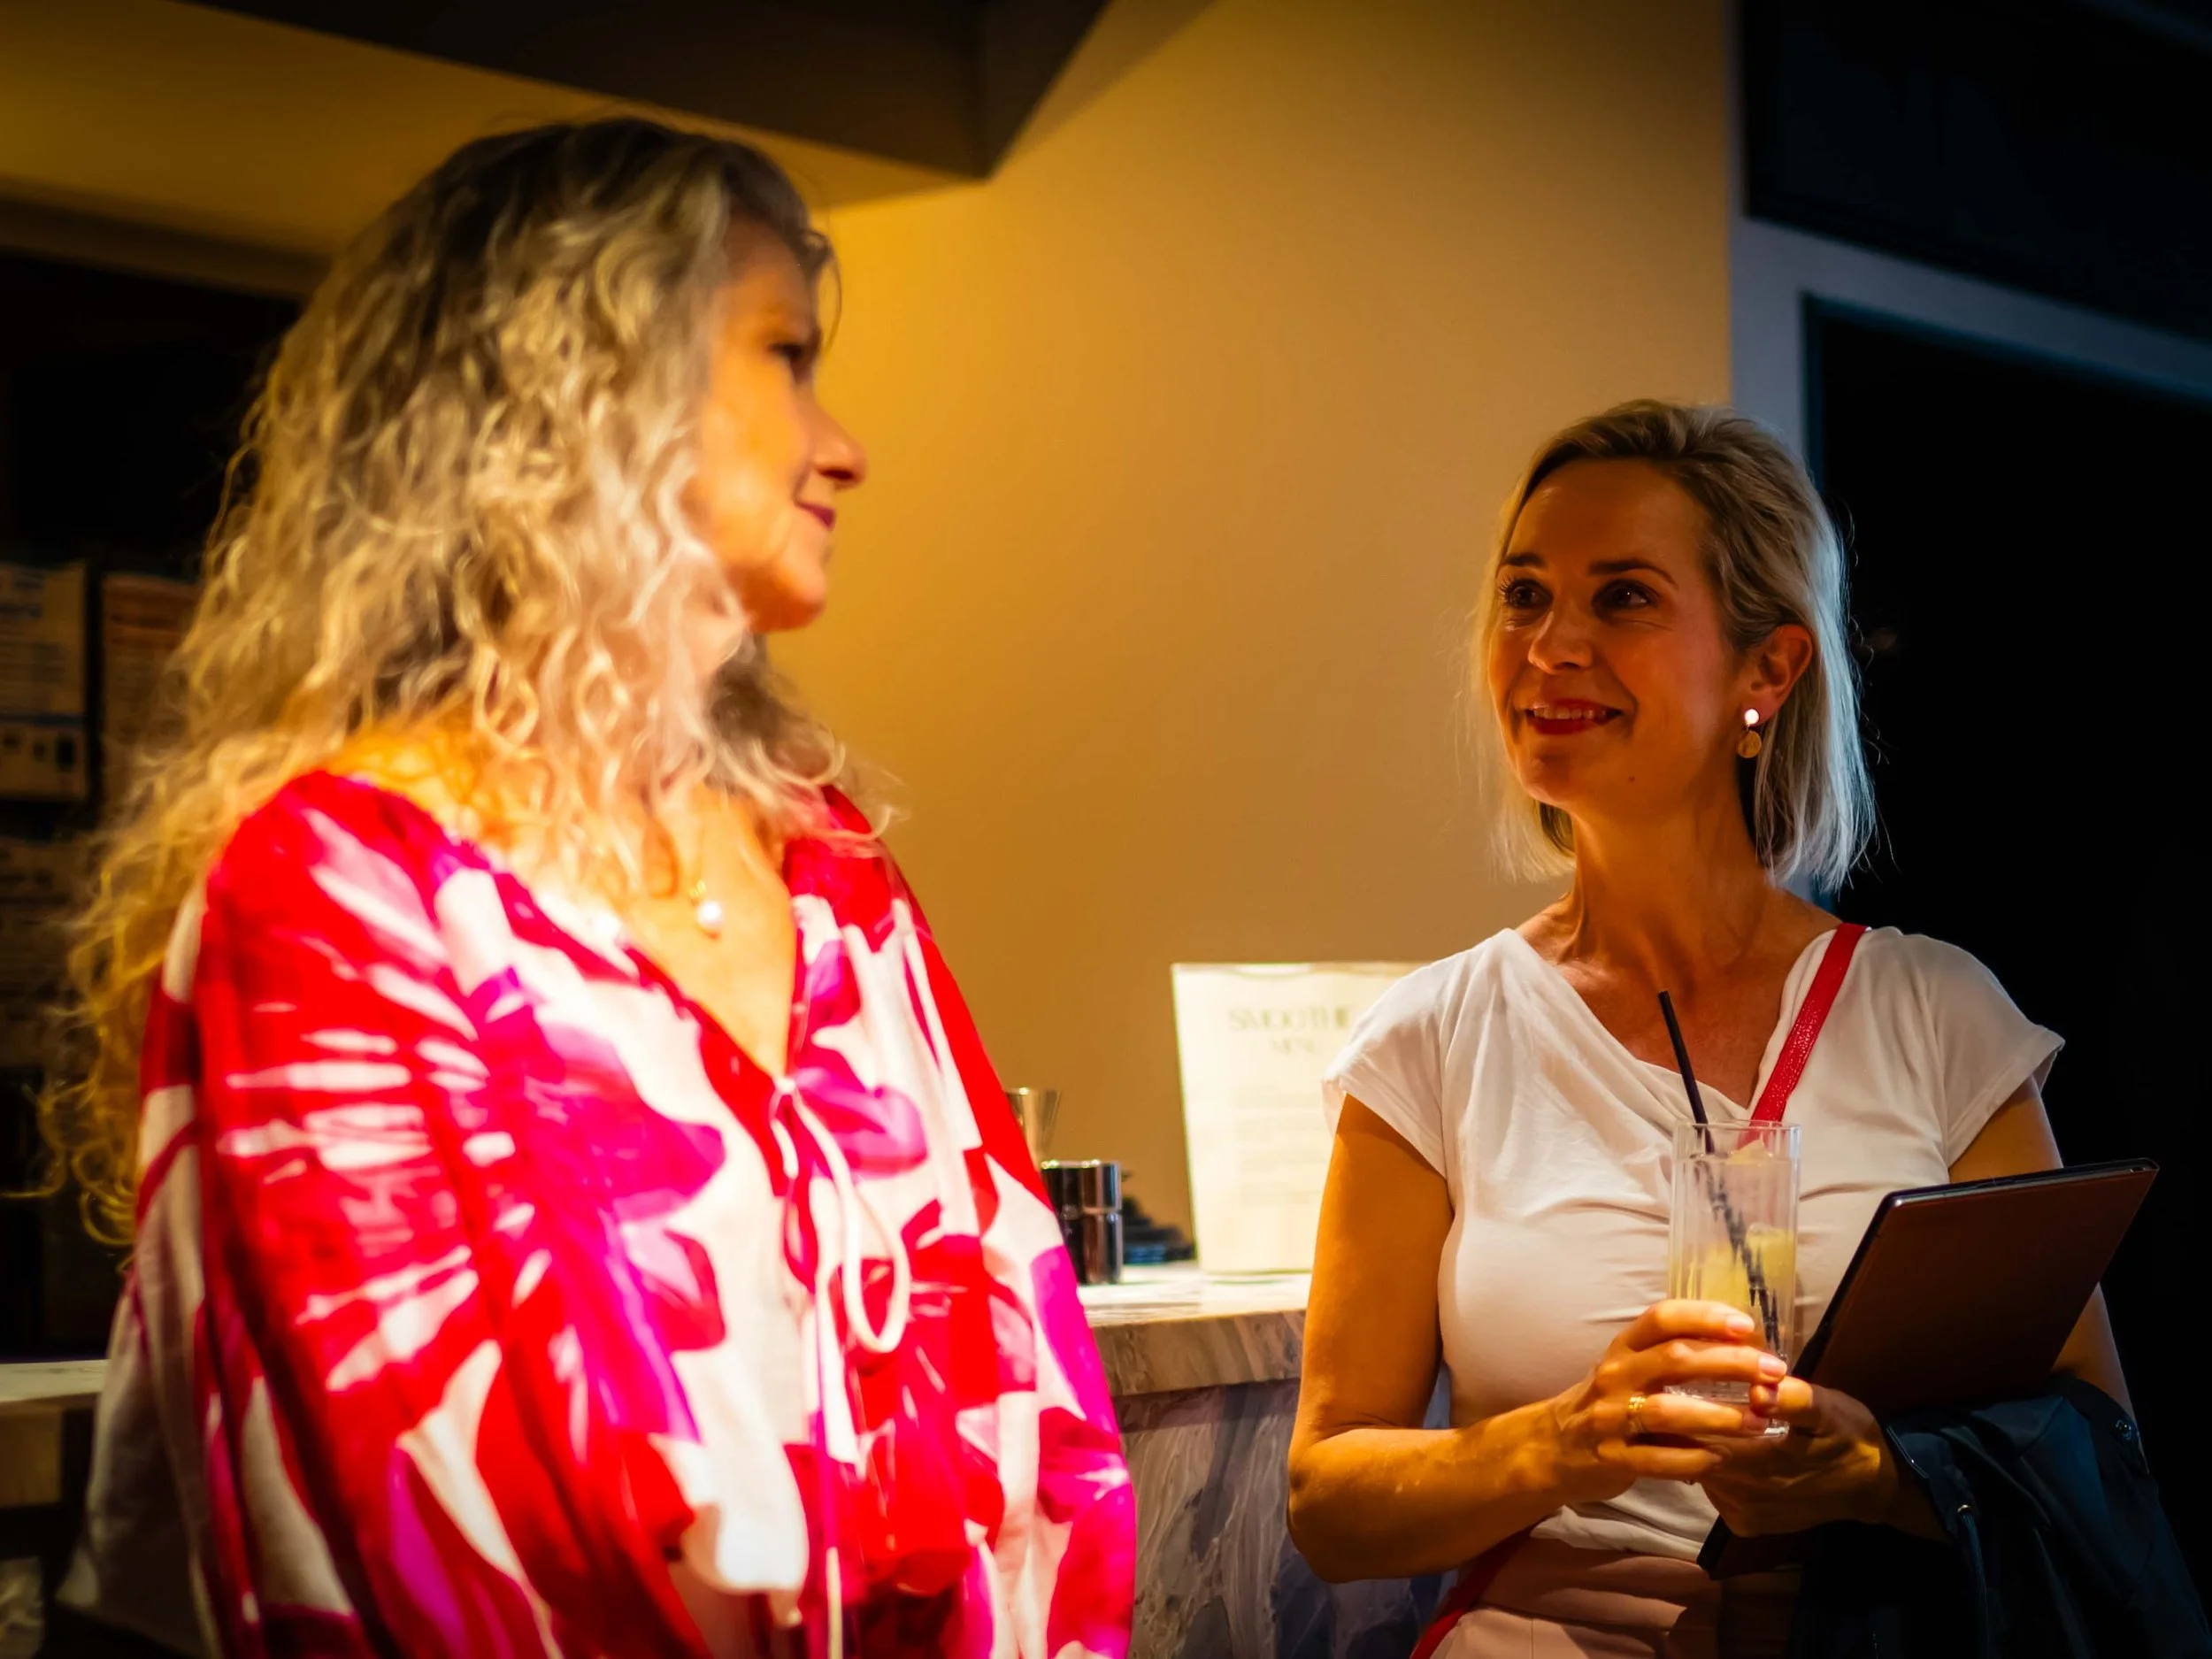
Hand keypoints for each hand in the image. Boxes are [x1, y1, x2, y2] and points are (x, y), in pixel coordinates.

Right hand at [1543, 1301, 1789, 1506]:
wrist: (1553, 1447)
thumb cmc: (1609, 1401)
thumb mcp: (1630, 1368)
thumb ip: (1674, 1356)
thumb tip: (1745, 1348)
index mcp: (1623, 1347)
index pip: (1661, 1318)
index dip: (1704, 1316)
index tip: (1746, 1326)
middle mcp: (1614, 1376)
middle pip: (1674, 1359)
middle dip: (1730, 1364)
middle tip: (1773, 1373)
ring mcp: (1610, 1418)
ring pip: (1667, 1411)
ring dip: (1720, 1415)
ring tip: (1759, 1422)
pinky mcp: (1612, 1459)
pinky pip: (1658, 1460)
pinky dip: (1694, 1459)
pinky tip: (1720, 1459)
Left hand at [1697, 1376, 1935, 1537]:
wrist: (1875, 1486)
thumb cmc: (1849, 1438)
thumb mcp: (1829, 1410)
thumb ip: (1794, 1401)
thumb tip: (1758, 1389)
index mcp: (1757, 1467)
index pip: (1696, 1434)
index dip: (1684, 1404)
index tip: (1681, 1377)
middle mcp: (1741, 1498)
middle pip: (1691, 1453)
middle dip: (1685, 1421)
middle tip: (1686, 1388)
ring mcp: (1741, 1515)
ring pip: (1698, 1471)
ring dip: (1697, 1443)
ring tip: (1700, 1409)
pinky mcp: (1745, 1524)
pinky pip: (1713, 1488)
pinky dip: (1712, 1464)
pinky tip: (1722, 1442)